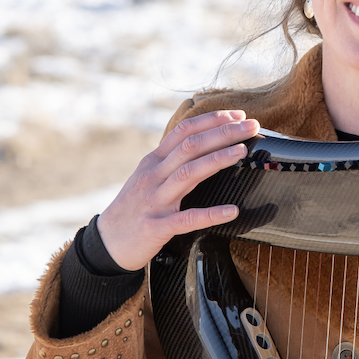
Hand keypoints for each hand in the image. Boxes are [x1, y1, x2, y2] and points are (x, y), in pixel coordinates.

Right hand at [96, 110, 260, 270]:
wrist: (108, 242)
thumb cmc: (134, 208)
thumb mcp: (148, 177)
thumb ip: (172, 161)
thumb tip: (205, 146)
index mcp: (153, 162)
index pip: (183, 132)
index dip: (211, 120)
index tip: (237, 116)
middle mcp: (153, 176)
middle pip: (190, 147)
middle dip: (222, 133)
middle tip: (251, 126)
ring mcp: (154, 201)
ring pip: (188, 174)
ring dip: (217, 160)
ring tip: (242, 151)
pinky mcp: (157, 227)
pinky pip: (187, 219)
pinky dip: (211, 214)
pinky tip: (232, 210)